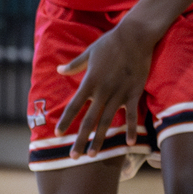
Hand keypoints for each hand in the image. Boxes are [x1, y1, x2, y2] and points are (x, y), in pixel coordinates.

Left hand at [55, 16, 157, 156]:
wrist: (135, 36)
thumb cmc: (110, 42)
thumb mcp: (89, 52)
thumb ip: (74, 65)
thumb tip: (59, 70)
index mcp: (90, 81)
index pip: (74, 105)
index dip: (65, 120)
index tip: (58, 134)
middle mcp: (103, 90)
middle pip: (89, 120)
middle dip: (80, 139)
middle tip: (73, 157)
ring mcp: (119, 93)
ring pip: (107, 122)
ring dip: (99, 140)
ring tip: (92, 156)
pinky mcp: (134, 93)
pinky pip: (132, 115)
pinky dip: (131, 129)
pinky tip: (128, 143)